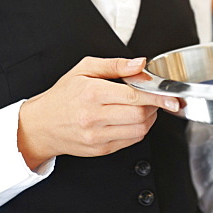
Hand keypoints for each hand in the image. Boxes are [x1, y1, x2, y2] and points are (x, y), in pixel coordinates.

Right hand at [16, 56, 180, 169]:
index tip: (171, 95)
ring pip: (138, 130)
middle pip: (139, 114)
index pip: (133, 96)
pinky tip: (133, 118)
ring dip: (149, 118)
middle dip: (155, 106)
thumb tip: (140, 63)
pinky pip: (131, 141)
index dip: (157, 96)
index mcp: (92, 93)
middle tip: (155, 97)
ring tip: (144, 106)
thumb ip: (115, 65)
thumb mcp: (84, 69)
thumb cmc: (63, 95)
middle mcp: (94, 117)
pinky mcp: (100, 149)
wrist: (41, 125)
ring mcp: (97, 136)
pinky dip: (139, 129)